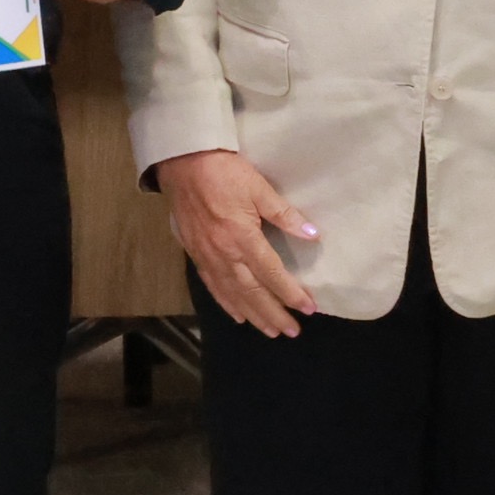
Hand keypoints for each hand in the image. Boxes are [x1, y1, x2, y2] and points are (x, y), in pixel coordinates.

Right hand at [156, 147, 317, 334]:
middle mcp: (224, 253)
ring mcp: (207, 256)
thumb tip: (312, 234)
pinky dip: (226, 303)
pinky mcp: (194, 253)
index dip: (291, 293)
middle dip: (273, 313)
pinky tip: (237, 315)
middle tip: (292, 331)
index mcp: (242, 237)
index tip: (309, 308)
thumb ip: (284, 214)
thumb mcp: (259, 187)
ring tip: (270, 331)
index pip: (271, 273)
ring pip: (232, 294)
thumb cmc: (224, 171)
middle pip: (252, 291)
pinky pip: (212, 285)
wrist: (183, 162)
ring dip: (252, 315)